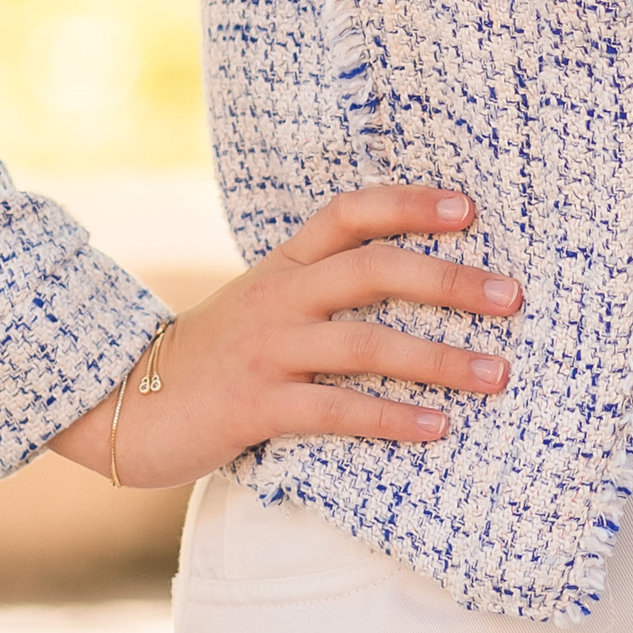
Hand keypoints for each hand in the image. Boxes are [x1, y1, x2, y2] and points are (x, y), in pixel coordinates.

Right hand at [48, 185, 515, 489]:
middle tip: (512, 296)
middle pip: (373, 269)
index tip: (469, 208)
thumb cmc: (212, 357)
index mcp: (283, 265)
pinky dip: (390, 417)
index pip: (349, 213)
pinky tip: (435, 428)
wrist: (121, 403)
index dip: (408, 203)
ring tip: (497, 374)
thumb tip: (413, 289)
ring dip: (439, 359)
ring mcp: (265, 349)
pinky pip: (334, 408)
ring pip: (364, 342)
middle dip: (448, 280)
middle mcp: (278, 296)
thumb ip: (320, 292)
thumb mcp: (262, 306)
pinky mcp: (253, 405)